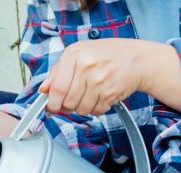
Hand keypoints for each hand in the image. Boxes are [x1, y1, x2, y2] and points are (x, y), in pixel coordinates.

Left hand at [42, 39, 157, 115]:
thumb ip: (57, 71)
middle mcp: (87, 66)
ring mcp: (99, 80)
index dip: (52, 102)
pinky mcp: (110, 93)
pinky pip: (95, 111)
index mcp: (75, 54)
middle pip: (67, 102)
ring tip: (89, 94)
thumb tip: (43, 89)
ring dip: (82, 107)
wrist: (137, 59)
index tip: (52, 107)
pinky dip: (95, 108)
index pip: (57, 88)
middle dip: (67, 106)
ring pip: (80, 110)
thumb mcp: (79, 54)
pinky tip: (100, 96)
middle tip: (74, 98)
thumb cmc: (106, 55)